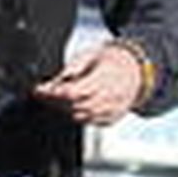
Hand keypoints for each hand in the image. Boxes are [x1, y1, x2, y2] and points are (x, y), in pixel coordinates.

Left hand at [33, 41, 147, 124]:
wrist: (138, 72)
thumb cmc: (113, 61)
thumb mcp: (92, 55)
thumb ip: (73, 68)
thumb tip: (55, 80)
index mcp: (104, 78)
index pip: (73, 91)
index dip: (53, 93)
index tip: (39, 90)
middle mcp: (109, 97)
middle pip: (74, 105)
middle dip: (55, 101)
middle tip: (42, 94)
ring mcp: (112, 110)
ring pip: (80, 116)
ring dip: (64, 109)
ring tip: (53, 100)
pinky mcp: (111, 119)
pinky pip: (89, 121)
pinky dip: (77, 114)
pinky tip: (70, 106)